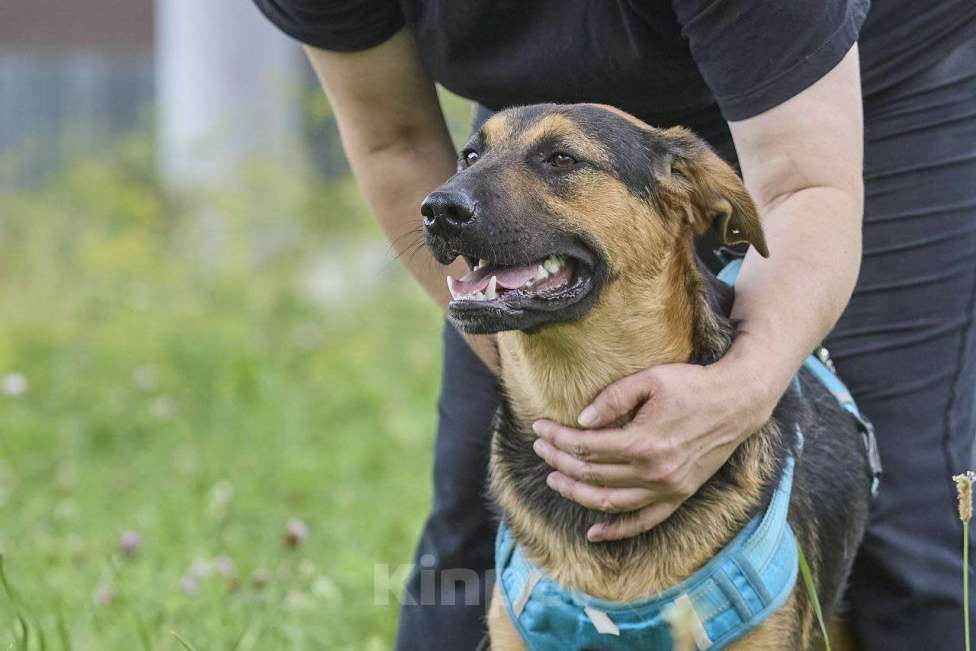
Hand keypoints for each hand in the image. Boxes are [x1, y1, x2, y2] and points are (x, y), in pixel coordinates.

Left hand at [531, 353, 778, 541]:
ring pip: (609, 502)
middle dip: (559, 461)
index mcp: (643, 441)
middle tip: (540, 448)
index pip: (585, 446)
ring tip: (554, 479)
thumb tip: (580, 420)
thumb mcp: (650, 380)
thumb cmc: (691, 385)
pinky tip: (593, 532)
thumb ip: (613, 399)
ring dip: (577, 493)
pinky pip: (643, 522)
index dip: (557, 437)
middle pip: (592, 473)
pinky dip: (617, 530)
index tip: (538, 427)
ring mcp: (667, 489)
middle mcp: (654, 472)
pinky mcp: (678, 496)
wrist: (737, 403)